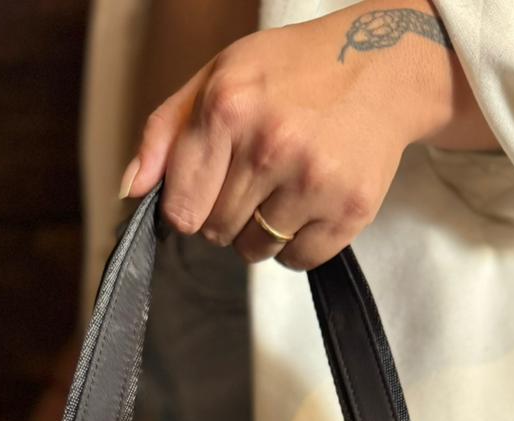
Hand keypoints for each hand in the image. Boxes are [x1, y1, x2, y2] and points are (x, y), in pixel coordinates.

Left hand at [122, 1, 497, 269]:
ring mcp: (314, 179)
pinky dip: (298, 243)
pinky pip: (299, 260)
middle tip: (257, 176)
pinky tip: (310, 202)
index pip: (182, 209)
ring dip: (262, 231)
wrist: (383, 68)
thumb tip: (130, 191)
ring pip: (256, 250)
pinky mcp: (350, 209)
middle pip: (218, 231)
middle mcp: (270, 144)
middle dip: (228, 213)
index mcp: (228, 107)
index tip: (208, 189)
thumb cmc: (292, 73)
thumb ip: (164, 132)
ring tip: (285, 186)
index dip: (189, 206)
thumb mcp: (217, 77)